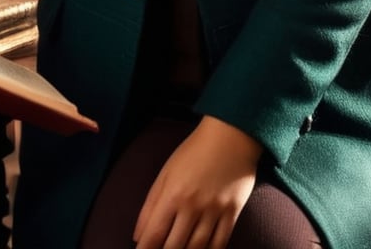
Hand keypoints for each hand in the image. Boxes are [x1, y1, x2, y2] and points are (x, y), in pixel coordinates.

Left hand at [133, 115, 262, 248]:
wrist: (231, 133)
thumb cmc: (195, 150)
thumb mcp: (166, 172)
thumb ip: (150, 206)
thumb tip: (138, 237)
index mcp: (173, 194)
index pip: (154, 235)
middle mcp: (193, 206)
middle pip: (174, 246)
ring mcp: (214, 210)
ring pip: (197, 248)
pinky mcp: (233, 211)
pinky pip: (220, 243)